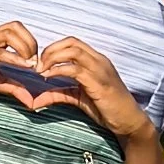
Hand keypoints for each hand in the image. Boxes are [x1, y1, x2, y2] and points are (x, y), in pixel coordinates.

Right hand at [0, 22, 41, 107]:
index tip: (35, 61)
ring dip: (24, 48)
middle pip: (15, 26)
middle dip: (30, 42)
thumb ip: (13, 87)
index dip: (30, 41)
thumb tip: (32, 101)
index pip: (16, 28)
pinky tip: (23, 67)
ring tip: (30, 64)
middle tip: (35, 62)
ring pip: (8, 34)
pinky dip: (14, 59)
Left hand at [0, 34, 155, 144]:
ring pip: (73, 51)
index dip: (53, 48)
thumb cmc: (105, 108)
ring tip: (40, 70)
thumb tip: (35, 101)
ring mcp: (100, 69)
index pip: (72, 42)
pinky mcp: (99, 82)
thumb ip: (58, 94)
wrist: (128, 121)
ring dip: (52, 58)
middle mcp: (99, 60)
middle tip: (36, 64)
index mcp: (95, 60)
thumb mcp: (77, 98)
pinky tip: (48, 78)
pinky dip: (58, 70)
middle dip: (50, 50)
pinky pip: (75, 69)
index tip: (39, 62)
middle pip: (71, 42)